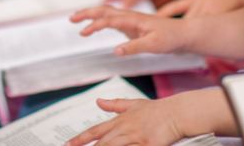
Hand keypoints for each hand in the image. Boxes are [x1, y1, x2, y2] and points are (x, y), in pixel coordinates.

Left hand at [66, 97, 182, 145]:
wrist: (176, 112)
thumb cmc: (157, 110)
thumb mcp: (133, 104)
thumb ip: (114, 105)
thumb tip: (98, 101)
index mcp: (119, 120)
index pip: (95, 131)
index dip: (80, 138)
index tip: (68, 144)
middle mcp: (124, 129)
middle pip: (102, 143)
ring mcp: (135, 137)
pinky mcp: (147, 145)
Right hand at [70, 5, 192, 55]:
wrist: (185, 34)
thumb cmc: (172, 39)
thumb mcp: (155, 45)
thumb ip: (135, 47)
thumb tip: (116, 51)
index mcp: (134, 19)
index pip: (109, 19)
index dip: (95, 25)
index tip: (83, 33)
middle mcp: (130, 16)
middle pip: (104, 10)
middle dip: (86, 13)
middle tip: (71, 18)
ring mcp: (131, 20)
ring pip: (107, 13)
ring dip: (91, 14)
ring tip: (76, 19)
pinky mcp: (133, 26)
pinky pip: (112, 19)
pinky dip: (100, 20)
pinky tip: (96, 26)